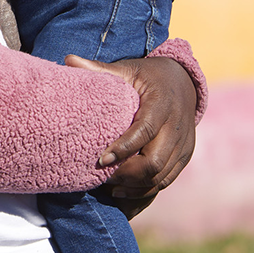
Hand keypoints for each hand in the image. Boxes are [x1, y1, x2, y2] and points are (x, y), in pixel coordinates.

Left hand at [65, 54, 196, 216]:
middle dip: (127, 173)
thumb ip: (99, 69)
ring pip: (161, 177)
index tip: (100, 159)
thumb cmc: (147, 76)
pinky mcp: (185, 157)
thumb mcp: (127, 69)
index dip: (124, 147)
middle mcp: (178, 127)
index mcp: (163, 103)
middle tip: (100, 177)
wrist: (184, 82)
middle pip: (155, 161)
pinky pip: (166, 181)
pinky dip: (145, 192)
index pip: (145, 130)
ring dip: (135, 187)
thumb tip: (68, 59)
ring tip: (108, 188)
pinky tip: (122, 193)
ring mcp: (184, 145)